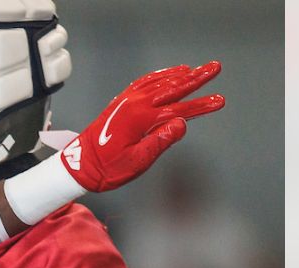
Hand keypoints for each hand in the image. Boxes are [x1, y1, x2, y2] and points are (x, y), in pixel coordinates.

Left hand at [62, 61, 224, 191]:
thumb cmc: (106, 169)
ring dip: (180, 75)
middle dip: (196, 78)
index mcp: (140, 119)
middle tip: (215, 67)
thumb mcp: (136, 162)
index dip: (201, 106)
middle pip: (171, 87)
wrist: (78, 166)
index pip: (178, 110)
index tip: (220, 101)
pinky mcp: (120, 102)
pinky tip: (170, 74)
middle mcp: (133, 104)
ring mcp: (126, 101)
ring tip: (197, 70)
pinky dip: (159, 76)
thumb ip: (160, 142)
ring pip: (158, 82)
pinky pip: (143, 83)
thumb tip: (181, 125)